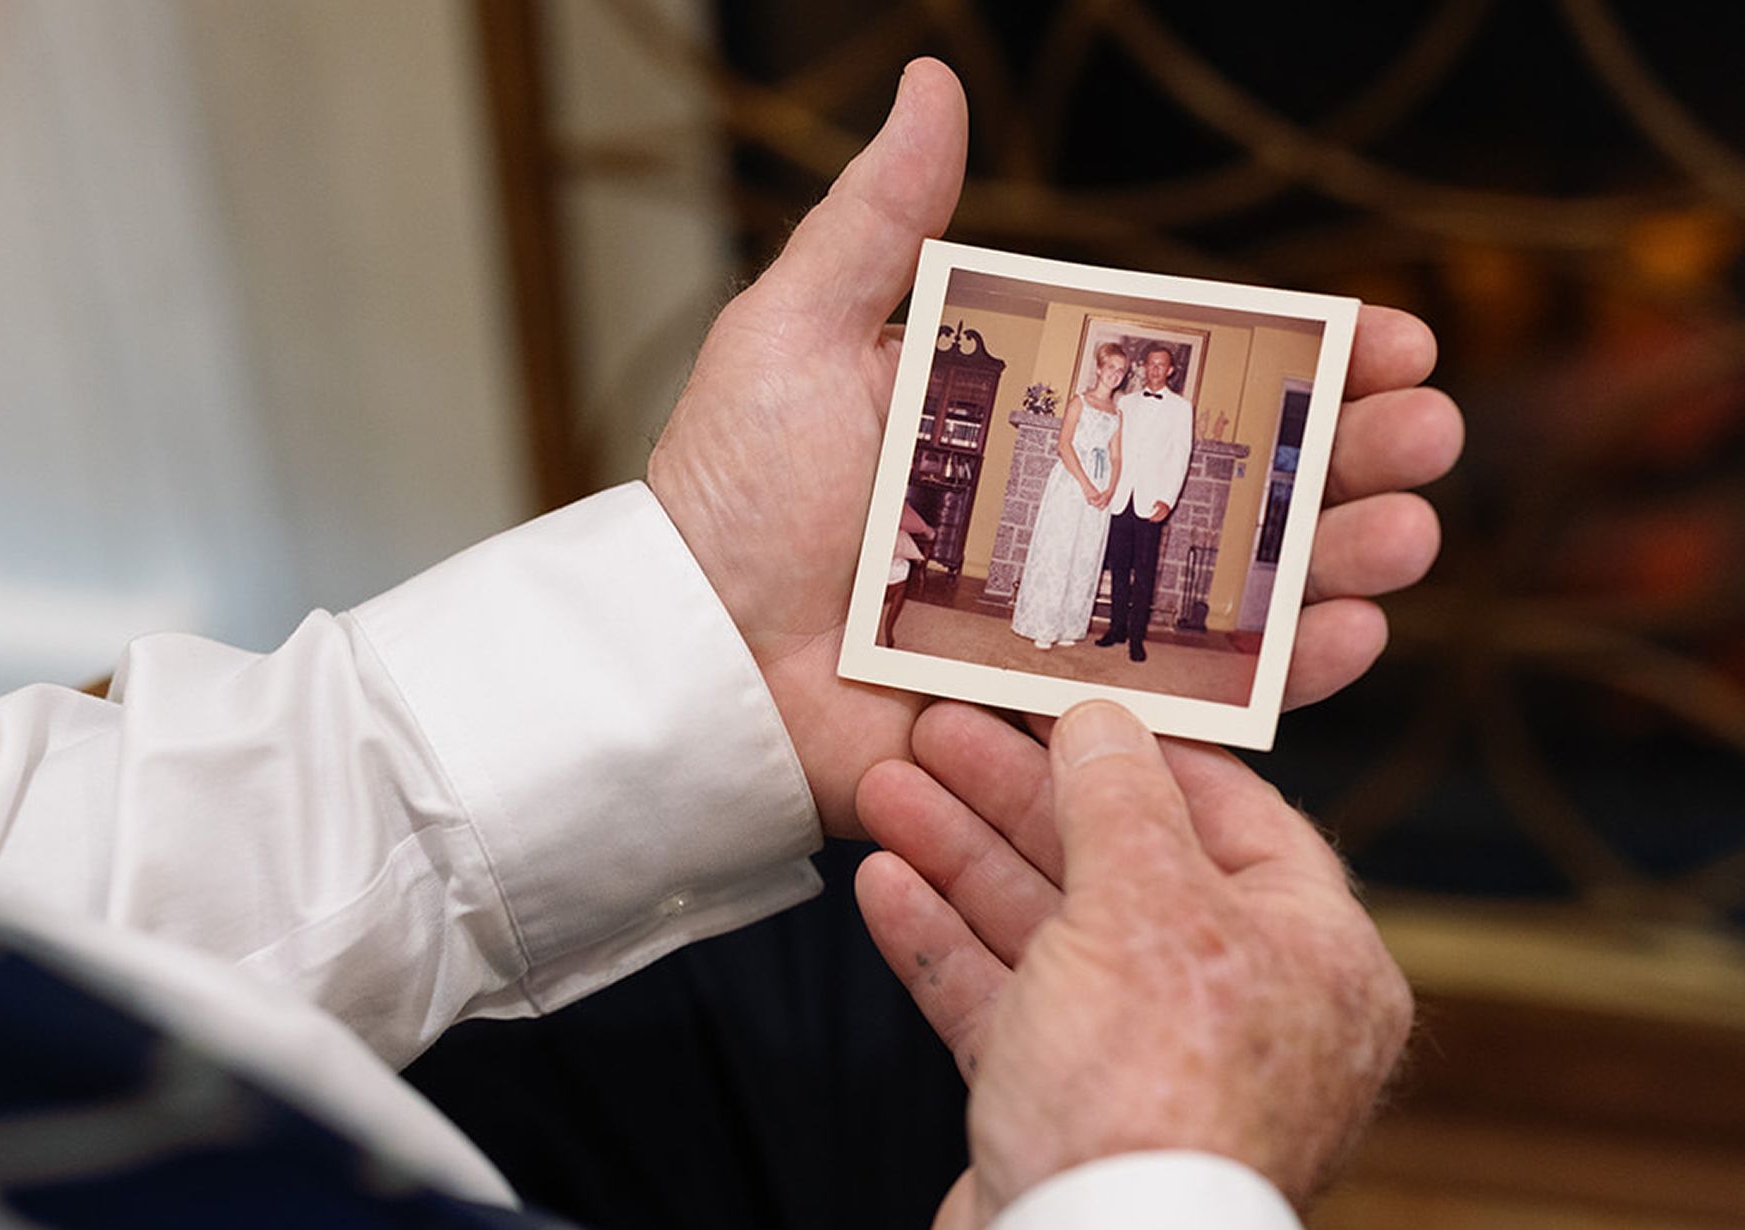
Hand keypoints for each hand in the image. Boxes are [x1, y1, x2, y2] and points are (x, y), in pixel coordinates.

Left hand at [649, 59, 1460, 836]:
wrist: (686, 648)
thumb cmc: (731, 488)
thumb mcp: (798, 330)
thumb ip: (880, 219)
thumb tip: (933, 79)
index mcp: (1026, 418)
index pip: (1190, 375)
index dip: (1295, 355)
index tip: (1387, 335)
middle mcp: (1065, 513)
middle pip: (1237, 478)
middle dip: (1346, 455)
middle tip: (1429, 433)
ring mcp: (1071, 615)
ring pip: (1239, 585)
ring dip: (1338, 559)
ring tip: (1410, 534)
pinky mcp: (1060, 710)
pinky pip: (1191, 695)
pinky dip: (1279, 673)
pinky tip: (1350, 634)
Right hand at [854, 701, 1411, 1224]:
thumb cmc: (1152, 1097)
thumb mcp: (1145, 908)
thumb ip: (1121, 801)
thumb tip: (1108, 721)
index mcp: (1312, 954)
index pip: (1233, 814)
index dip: (1143, 748)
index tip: (1065, 697)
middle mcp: (1240, 1006)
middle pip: (1120, 866)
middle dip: (1019, 799)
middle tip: (942, 732)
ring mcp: (1148, 1060)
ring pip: (1049, 931)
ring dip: (964, 860)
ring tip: (886, 792)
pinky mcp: (1068, 1110)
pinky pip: (1006, 1005)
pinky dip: (945, 946)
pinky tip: (884, 887)